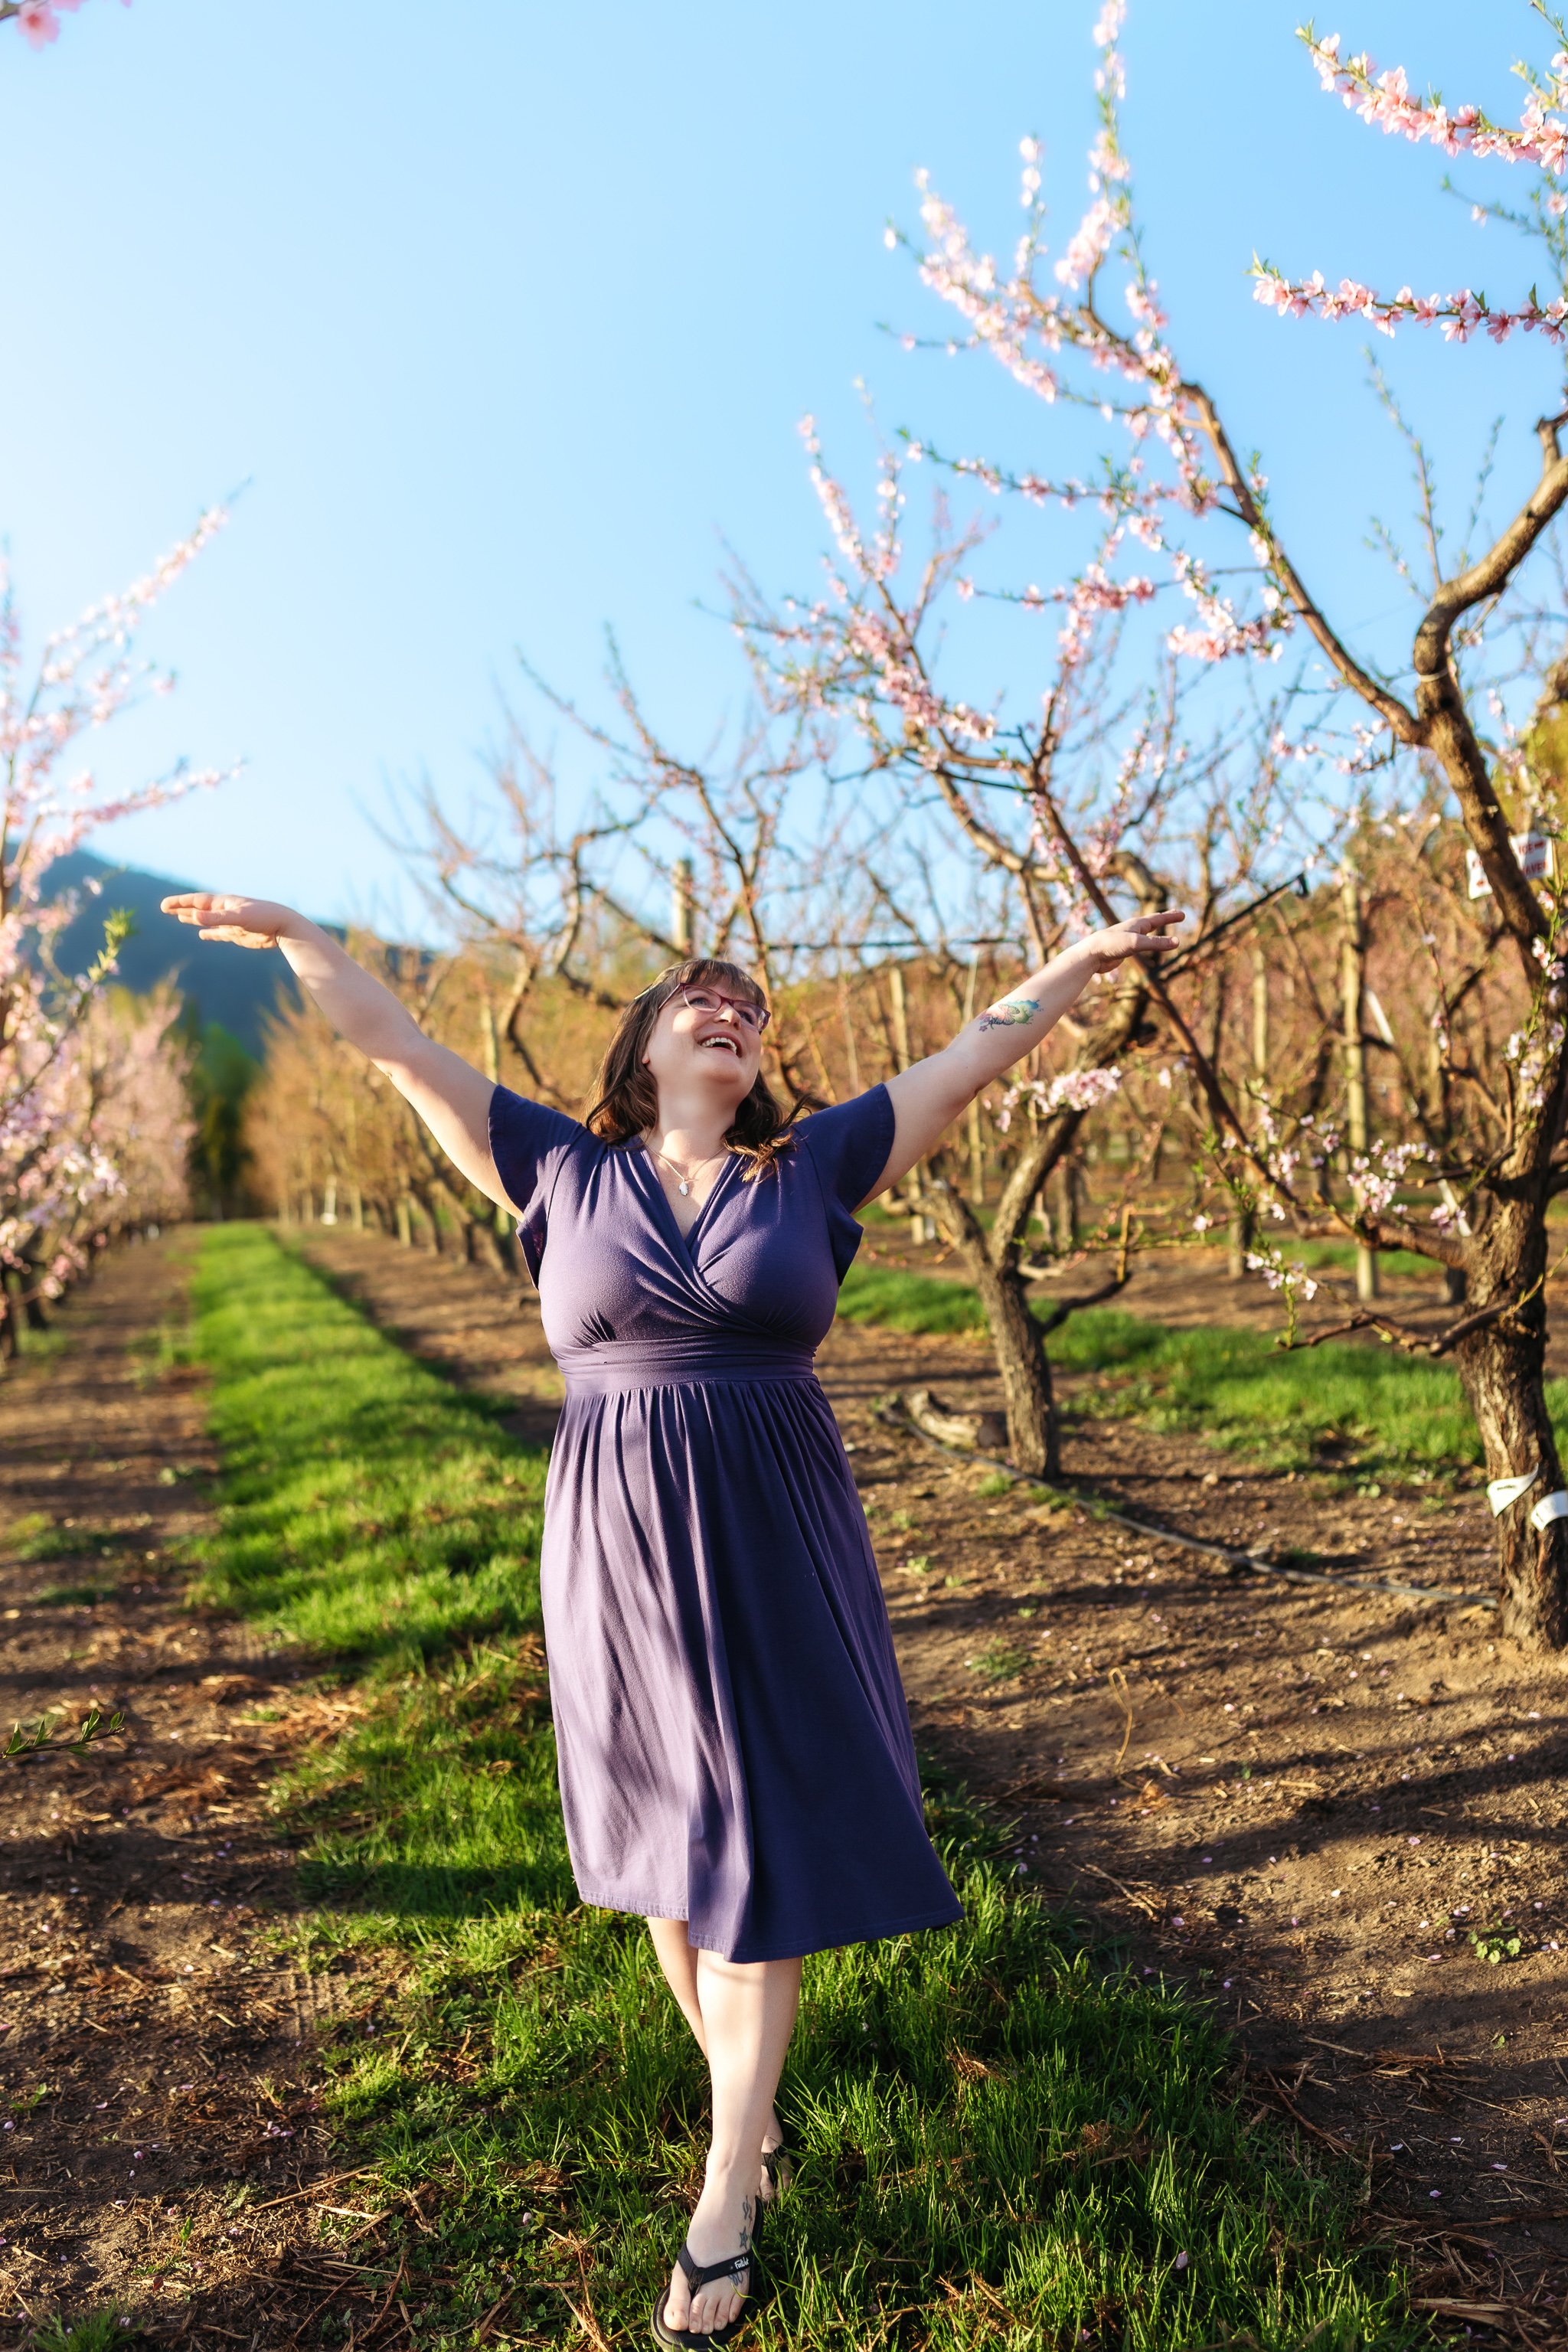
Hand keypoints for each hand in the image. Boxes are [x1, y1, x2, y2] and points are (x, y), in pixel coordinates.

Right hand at [160, 892, 294, 949]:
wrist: (284, 927)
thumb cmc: (263, 918)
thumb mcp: (238, 918)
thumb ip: (215, 918)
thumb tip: (193, 915)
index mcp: (223, 903)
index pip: (196, 901)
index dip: (179, 903)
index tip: (164, 906)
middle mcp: (225, 911)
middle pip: (199, 909)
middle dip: (182, 908)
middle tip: (164, 908)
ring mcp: (230, 923)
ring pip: (207, 920)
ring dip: (193, 919)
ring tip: (179, 917)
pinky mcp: (237, 935)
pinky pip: (219, 934)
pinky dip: (209, 934)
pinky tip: (202, 935)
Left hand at [1077, 908, 1186, 974]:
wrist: (1091, 954)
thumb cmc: (1112, 944)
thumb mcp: (1137, 943)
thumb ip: (1157, 943)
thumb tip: (1177, 942)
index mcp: (1136, 924)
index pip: (1158, 918)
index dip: (1171, 917)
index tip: (1182, 914)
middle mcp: (1132, 929)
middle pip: (1152, 922)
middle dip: (1165, 919)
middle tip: (1176, 915)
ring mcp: (1127, 939)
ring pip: (1145, 933)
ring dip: (1155, 931)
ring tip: (1159, 928)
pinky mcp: (1122, 950)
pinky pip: (1139, 945)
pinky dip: (1146, 943)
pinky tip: (1144, 945)